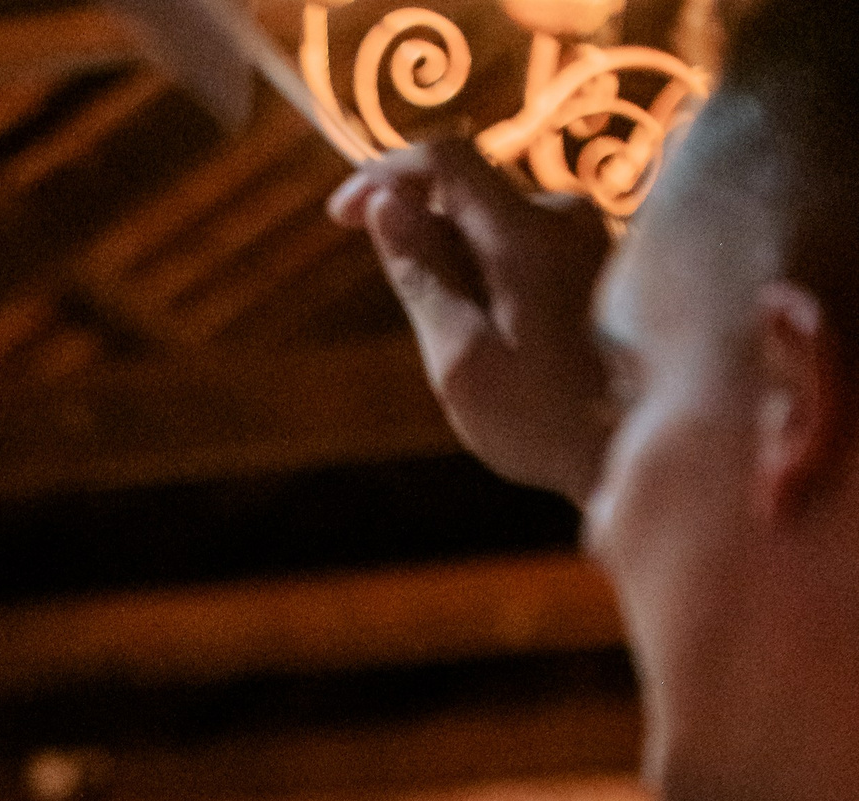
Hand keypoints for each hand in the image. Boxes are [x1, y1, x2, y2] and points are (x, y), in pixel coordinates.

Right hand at [329, 140, 612, 504]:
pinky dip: (495, 285)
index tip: (342, 215)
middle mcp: (564, 216)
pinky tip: (508, 353)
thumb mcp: (462, 360)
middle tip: (417, 323)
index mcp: (525, 232)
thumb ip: (421, 277)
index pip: (444, 159)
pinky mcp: (601, 265)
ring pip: (497, 228)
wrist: (647, 452)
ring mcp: (589, 238)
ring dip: (460, 271)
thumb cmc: (546, 421)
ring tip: (472, 356)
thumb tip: (382, 206)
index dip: (383, 174)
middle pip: (470, 194)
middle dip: (423, 240)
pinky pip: (527, 253)